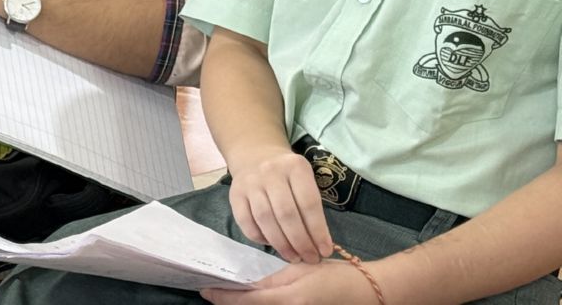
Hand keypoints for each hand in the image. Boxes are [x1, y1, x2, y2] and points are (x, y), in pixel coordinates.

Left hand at [201, 259, 378, 304]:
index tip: (205, 290)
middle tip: (213, 295)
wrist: (369, 294)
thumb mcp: (300, 271)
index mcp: (290, 300)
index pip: (246, 301)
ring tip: (229, 299)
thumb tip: (247, 287)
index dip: (222, 297)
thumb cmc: (337, 277)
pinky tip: (252, 302)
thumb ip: (272, 282)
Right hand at [224, 144, 333, 263]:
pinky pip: (245, 222)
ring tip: (293, 257)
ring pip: (265, 219)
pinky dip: (259, 238)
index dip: (318, 231)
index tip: (325, 251)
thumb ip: (311, 205)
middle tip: (310, 258)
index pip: (309, 203)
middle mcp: (270, 172)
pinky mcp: (234, 194)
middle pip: (286, 213)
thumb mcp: (304, 179)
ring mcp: (250, 182)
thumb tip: (319, 243)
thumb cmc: (288, 174)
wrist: (255, 155)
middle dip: (300, 242)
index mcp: (295, 167)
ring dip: (281, 244)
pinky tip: (271, 245)